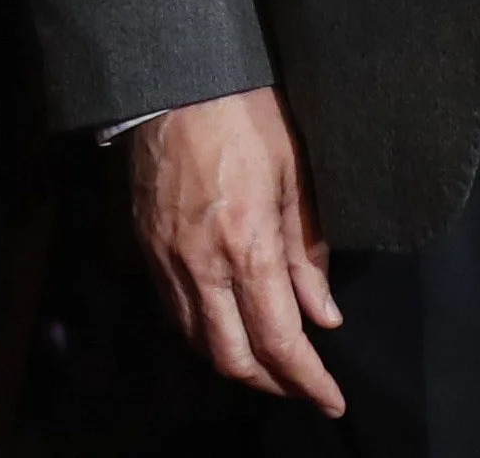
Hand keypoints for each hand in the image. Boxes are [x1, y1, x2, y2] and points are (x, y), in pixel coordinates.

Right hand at [127, 91, 340, 415]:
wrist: (175, 80)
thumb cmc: (246, 117)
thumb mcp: (296, 178)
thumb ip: (308, 254)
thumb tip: (324, 316)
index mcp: (248, 246)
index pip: (280, 340)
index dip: (308, 381)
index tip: (332, 400)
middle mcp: (201, 265)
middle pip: (232, 359)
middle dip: (271, 384)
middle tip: (303, 386)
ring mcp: (166, 259)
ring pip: (197, 342)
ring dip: (235, 363)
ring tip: (269, 362)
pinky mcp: (146, 248)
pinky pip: (174, 312)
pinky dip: (204, 334)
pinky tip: (227, 324)